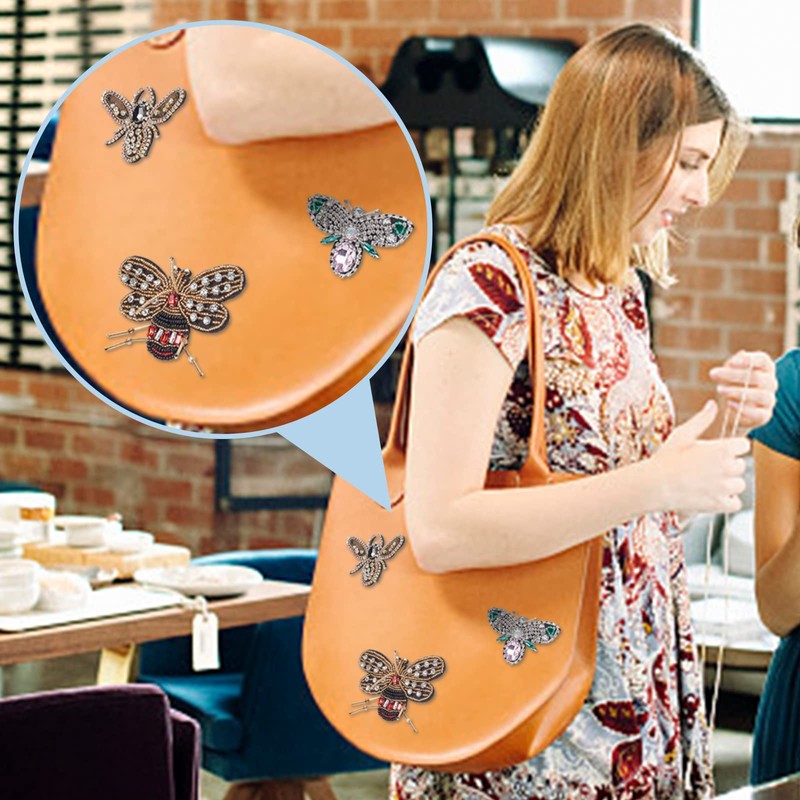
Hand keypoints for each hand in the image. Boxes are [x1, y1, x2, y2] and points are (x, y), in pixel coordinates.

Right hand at [647, 400, 749, 514]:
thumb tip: (712, 404)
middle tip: (705, 468)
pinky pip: (735, 503)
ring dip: (727, 484)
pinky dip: (726, 500)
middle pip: (741, 465)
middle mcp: (728, 468)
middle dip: (727, 466)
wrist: (655, 485)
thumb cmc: (667, 458)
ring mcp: (725, 488)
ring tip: (707, 482)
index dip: (730, 448)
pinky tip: (711, 494)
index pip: (743, 446)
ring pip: (739, 484)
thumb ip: (702, 419)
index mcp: (723, 449)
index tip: (716, 452)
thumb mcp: (683, 434)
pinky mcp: (720, 504)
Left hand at [709, 350, 776, 432]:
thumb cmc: (733, 384)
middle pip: (757, 377)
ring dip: (738, 392)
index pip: (762, 360)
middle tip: (713, 374)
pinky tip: (729, 404)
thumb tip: (733, 361)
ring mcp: (769, 399)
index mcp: (764, 368)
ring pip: (761, 395)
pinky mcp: (765, 415)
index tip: (731, 363)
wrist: (736, 408)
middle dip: (733, 375)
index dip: (748, 360)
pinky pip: (758, 414)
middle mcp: (770, 382)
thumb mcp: (729, 371)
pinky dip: (743, 409)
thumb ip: (731, 366)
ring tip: (719, 390)